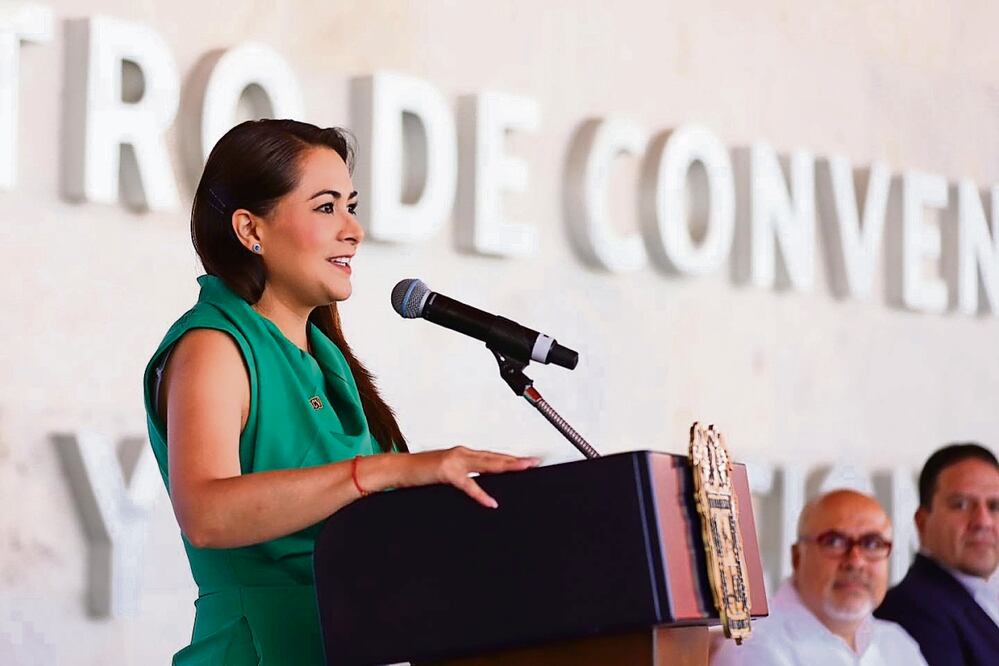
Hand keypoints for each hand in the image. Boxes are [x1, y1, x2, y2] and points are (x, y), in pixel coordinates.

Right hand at [403, 446, 539, 507]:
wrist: (399, 468)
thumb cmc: (421, 472)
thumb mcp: (447, 472)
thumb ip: (465, 475)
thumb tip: (482, 486)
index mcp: (464, 453)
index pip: (493, 455)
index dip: (511, 457)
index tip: (528, 460)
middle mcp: (462, 453)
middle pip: (495, 457)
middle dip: (516, 460)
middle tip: (534, 462)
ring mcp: (455, 461)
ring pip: (486, 464)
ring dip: (506, 466)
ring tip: (522, 469)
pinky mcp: (446, 473)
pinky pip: (468, 485)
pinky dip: (480, 494)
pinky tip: (491, 502)